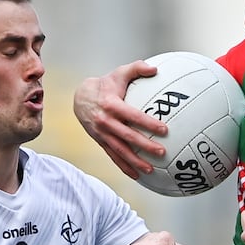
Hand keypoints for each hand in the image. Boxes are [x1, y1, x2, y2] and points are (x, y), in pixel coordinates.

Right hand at [73, 61, 168, 178]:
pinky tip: (137, 175)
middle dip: (145, 146)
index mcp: (111, 105)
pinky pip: (113, 156)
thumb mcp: (119, 73)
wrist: (81, 97)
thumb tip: (155, 69)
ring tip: (151, 170)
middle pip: (128, 137)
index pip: (133, 116)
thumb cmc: (106, 85)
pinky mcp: (101, 142)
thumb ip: (137, 68)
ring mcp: (102, 134)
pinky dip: (125, 167)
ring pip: (120, 150)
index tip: (164, 129)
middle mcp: (106, 122)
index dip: (148, 123)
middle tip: (162, 152)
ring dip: (135, 161)